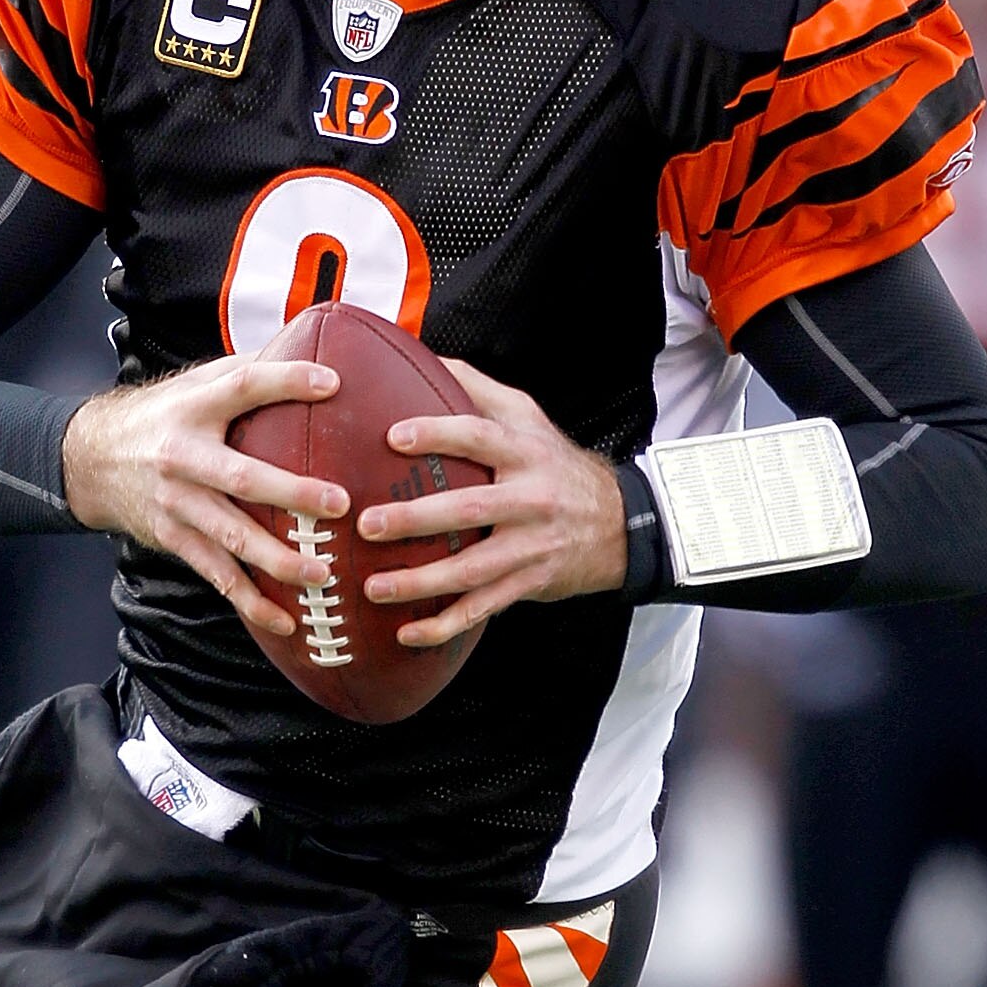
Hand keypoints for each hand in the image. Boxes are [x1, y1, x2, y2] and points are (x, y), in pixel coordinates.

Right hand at [61, 355, 348, 639]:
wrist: (92, 461)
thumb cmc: (163, 417)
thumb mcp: (195, 385)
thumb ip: (247, 376)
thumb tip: (317, 353)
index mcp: (193, 407)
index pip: (242, 386)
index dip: (286, 381)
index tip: (332, 383)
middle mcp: (183, 457)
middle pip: (242, 476)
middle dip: (292, 493)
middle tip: (340, 504)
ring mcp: (177, 503)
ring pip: (232, 537)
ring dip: (278, 559)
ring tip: (323, 573)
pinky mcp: (173, 539)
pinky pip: (217, 574)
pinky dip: (251, 600)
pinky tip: (286, 619)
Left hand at [356, 359, 627, 646]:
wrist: (618, 525)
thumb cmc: (554, 464)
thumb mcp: (529, 418)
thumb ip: (478, 389)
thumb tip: (422, 353)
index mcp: (524, 453)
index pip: (479, 437)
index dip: (438, 434)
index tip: (393, 437)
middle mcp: (530, 500)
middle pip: (469, 509)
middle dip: (416, 519)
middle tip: (367, 524)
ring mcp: (530, 548)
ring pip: (472, 570)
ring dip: (421, 583)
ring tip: (373, 586)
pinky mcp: (527, 584)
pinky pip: (482, 609)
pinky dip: (444, 625)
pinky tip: (407, 632)